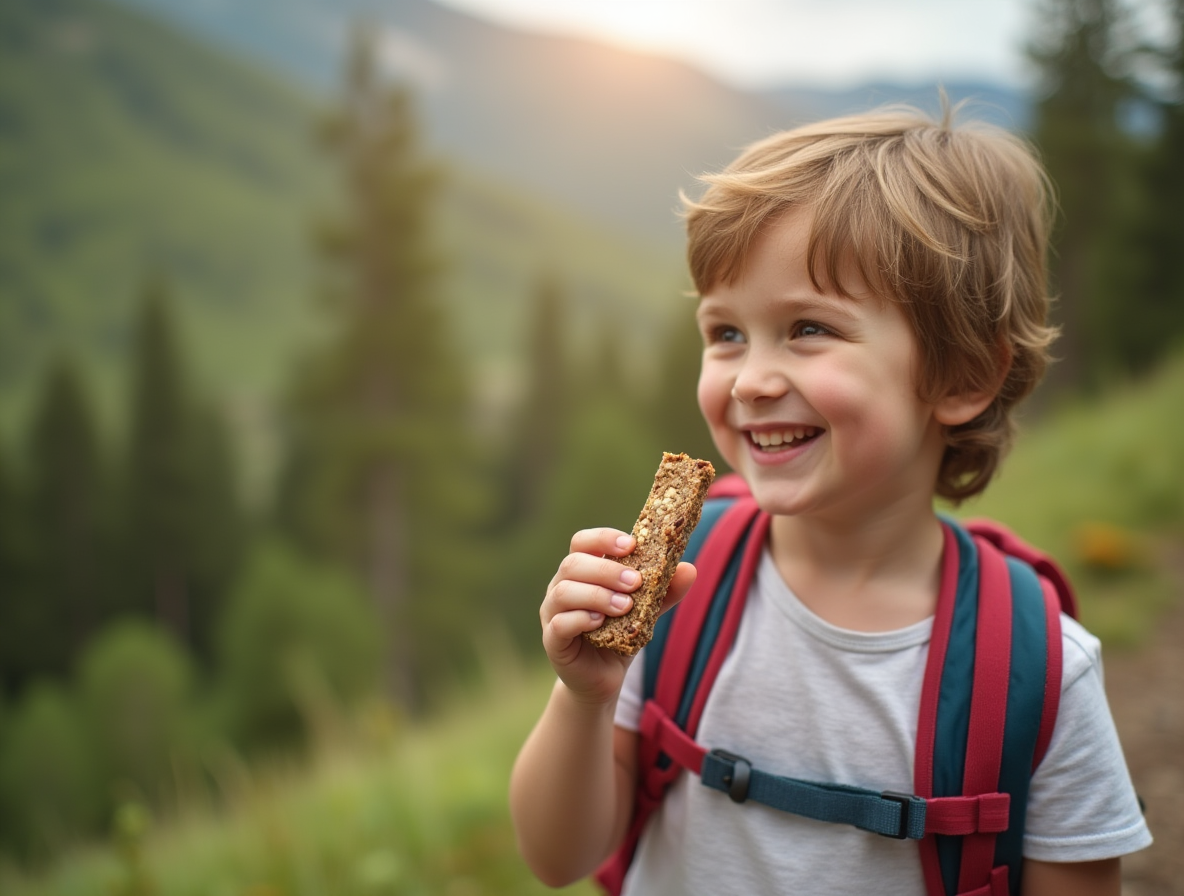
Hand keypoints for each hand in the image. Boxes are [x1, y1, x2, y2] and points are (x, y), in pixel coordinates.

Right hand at [540, 528, 696, 705]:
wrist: (604, 678)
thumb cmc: (621, 635)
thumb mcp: (647, 611)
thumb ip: (665, 591)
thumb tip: (689, 569)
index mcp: (582, 571)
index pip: (583, 542)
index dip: (604, 539)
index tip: (631, 545)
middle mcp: (561, 586)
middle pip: (573, 564)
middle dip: (607, 570)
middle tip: (636, 583)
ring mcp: (552, 612)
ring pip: (564, 591)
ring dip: (597, 595)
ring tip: (625, 606)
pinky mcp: (552, 639)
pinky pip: (559, 623)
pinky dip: (580, 619)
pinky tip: (600, 623)